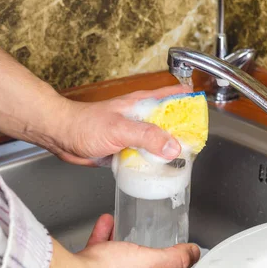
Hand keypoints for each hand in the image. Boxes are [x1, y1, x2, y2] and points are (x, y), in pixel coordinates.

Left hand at [48, 84, 190, 165]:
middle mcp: (140, 117)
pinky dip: (152, 162)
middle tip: (196, 145)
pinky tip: (158, 171)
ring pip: (157, 141)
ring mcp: (133, 133)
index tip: (204, 114)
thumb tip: (173, 147)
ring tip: (182, 162)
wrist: (62, 137)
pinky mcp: (124, 148)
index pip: (174, 96)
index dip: (191, 102)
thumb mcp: (121, 128)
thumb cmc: (85, 124)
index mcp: (142, 104)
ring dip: (167, 150)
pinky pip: (144, 155)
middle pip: (170, 122)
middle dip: (184, 131)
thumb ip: (148, 136)